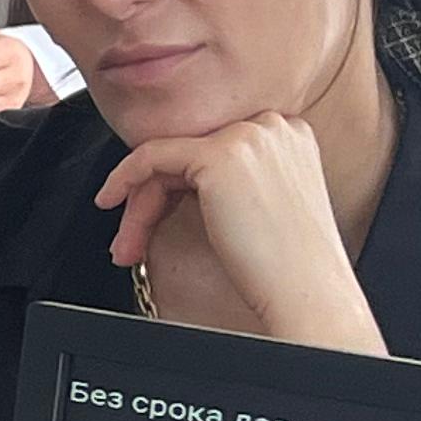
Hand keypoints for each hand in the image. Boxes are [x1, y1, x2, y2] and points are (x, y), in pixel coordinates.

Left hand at [97, 114, 385, 351]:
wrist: (308, 295)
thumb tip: (172, 172)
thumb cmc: (288, 265)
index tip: (154, 214)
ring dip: (139, 205)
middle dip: (153, 196)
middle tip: (132, 239)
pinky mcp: (220, 154)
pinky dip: (124, 180)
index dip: (177, 182)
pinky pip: (150, 157)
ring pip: (165, 158)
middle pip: (187, 151)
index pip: (211, 146)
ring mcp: (248, 136)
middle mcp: (272, 125)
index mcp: (289, 132)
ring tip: (128, 247)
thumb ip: (233, 175)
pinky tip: (111, 204)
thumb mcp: (264, 201)